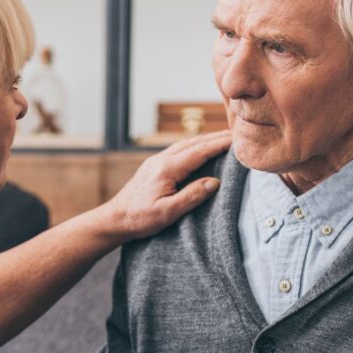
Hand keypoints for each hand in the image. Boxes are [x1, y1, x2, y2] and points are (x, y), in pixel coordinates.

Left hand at [95, 130, 230, 244]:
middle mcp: (161, 159)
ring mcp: (156, 161)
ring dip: (206, 139)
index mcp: (167, 168)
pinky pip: (179, 150)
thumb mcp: (168, 212)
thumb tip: (215, 182)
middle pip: (195, 142)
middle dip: (217, 137)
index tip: (239, 139)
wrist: (114, 219)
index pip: (200, 151)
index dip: (220, 144)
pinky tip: (201, 149)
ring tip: (225, 138)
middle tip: (239, 134)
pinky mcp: (154, 166)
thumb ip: (192, 196)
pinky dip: (195, 146)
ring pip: (186, 144)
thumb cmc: (140, 218)